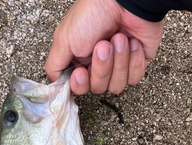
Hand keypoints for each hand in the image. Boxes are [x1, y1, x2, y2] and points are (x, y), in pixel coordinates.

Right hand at [44, 0, 162, 94]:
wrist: (127, 1)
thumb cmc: (94, 12)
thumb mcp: (63, 39)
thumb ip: (54, 65)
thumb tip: (54, 84)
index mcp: (80, 60)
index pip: (79, 88)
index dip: (81, 84)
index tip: (81, 72)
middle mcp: (98, 65)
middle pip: (98, 87)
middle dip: (102, 67)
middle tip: (103, 44)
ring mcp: (118, 65)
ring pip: (116, 86)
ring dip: (119, 61)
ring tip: (119, 38)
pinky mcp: (137, 63)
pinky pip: (134, 78)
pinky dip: (133, 60)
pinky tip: (132, 42)